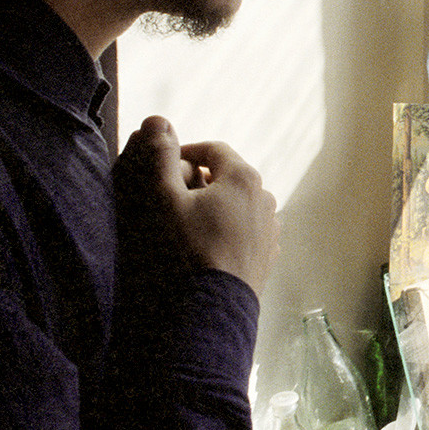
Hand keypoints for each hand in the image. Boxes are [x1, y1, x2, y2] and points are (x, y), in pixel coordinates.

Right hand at [115, 116, 278, 296]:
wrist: (212, 310)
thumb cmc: (185, 252)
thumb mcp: (164, 199)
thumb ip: (160, 156)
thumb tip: (158, 120)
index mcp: (244, 177)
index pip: (212, 150)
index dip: (184, 154)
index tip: (163, 169)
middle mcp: (266, 197)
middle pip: (227, 177)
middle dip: (199, 182)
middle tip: (170, 199)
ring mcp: (270, 228)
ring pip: (237, 204)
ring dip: (214, 207)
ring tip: (186, 226)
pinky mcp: (268, 254)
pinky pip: (244, 230)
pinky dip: (226, 230)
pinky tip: (204, 247)